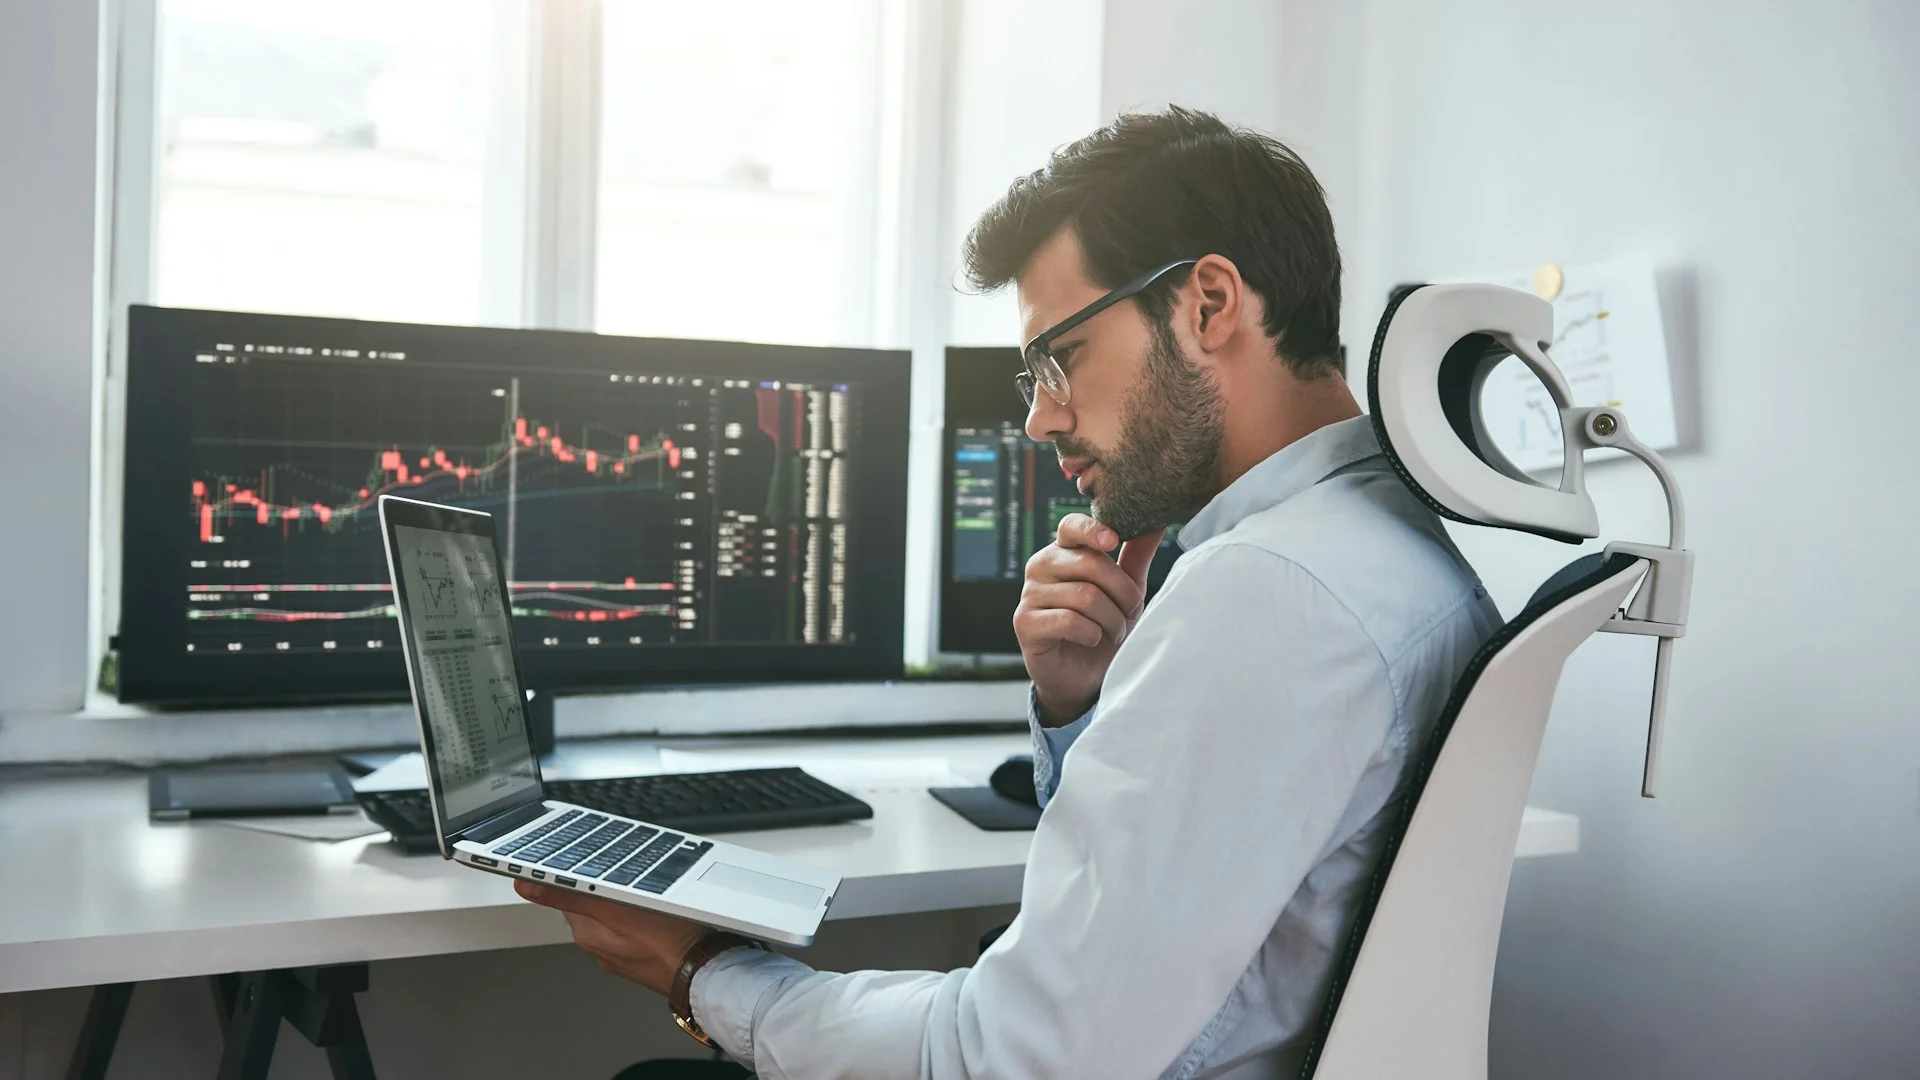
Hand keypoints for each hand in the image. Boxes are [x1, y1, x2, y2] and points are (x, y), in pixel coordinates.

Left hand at [516, 879, 708, 995]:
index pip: (567, 891)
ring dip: (623, 895)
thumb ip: (571, 894)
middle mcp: (601, 945)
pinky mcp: (646, 951)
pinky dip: (640, 909)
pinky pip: (635, 923)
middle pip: (593, 900)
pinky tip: (658, 903)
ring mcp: (624, 950)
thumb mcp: (616, 909)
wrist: (706, 974)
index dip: (573, 870)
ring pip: (616, 911)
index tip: (581, 853)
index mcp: (587, 934)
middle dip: (603, 880)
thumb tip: (526, 884)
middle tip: (621, 860)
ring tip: (644, 881)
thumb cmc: (667, 944)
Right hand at [1014, 514, 1164, 724]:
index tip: (1114, 542)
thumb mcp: (1126, 590)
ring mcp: (1029, 593)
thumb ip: (1135, 557)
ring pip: (1085, 596)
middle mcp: (1042, 566)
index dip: (1093, 530)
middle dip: (1122, 593)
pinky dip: (1092, 634)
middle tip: (1129, 613)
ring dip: (1111, 619)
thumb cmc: (1103, 627)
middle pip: (1091, 563)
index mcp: (1064, 551)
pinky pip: (1070, 621)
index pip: (1071, 526)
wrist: (1083, 676)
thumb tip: (1155, 524)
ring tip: (1114, 631)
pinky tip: (1092, 640)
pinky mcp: (1025, 622)